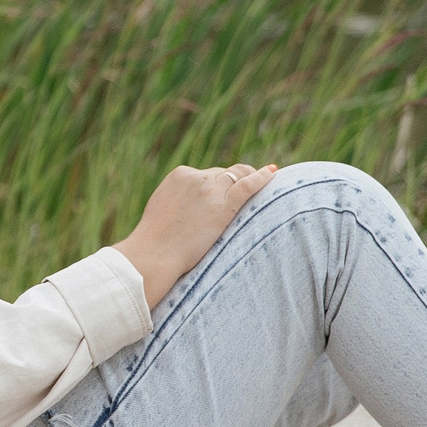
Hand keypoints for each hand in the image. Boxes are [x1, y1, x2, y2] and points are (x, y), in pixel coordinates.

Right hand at [112, 162, 277, 305]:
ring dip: (250, 178)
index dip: (217, 184)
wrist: (154, 254)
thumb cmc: (155, 242)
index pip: (206, 174)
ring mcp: (210, 189)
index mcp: (179, 176)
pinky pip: (249, 185)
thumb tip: (190, 209)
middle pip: (223, 174)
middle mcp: (195, 177)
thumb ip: (178, 202)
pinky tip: (273, 173)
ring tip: (264, 183)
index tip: (225, 192)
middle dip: (233, 182)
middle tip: (248, 190)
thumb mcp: (163, 209)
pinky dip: (263, 177)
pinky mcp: (223, 204)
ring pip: (237, 176)